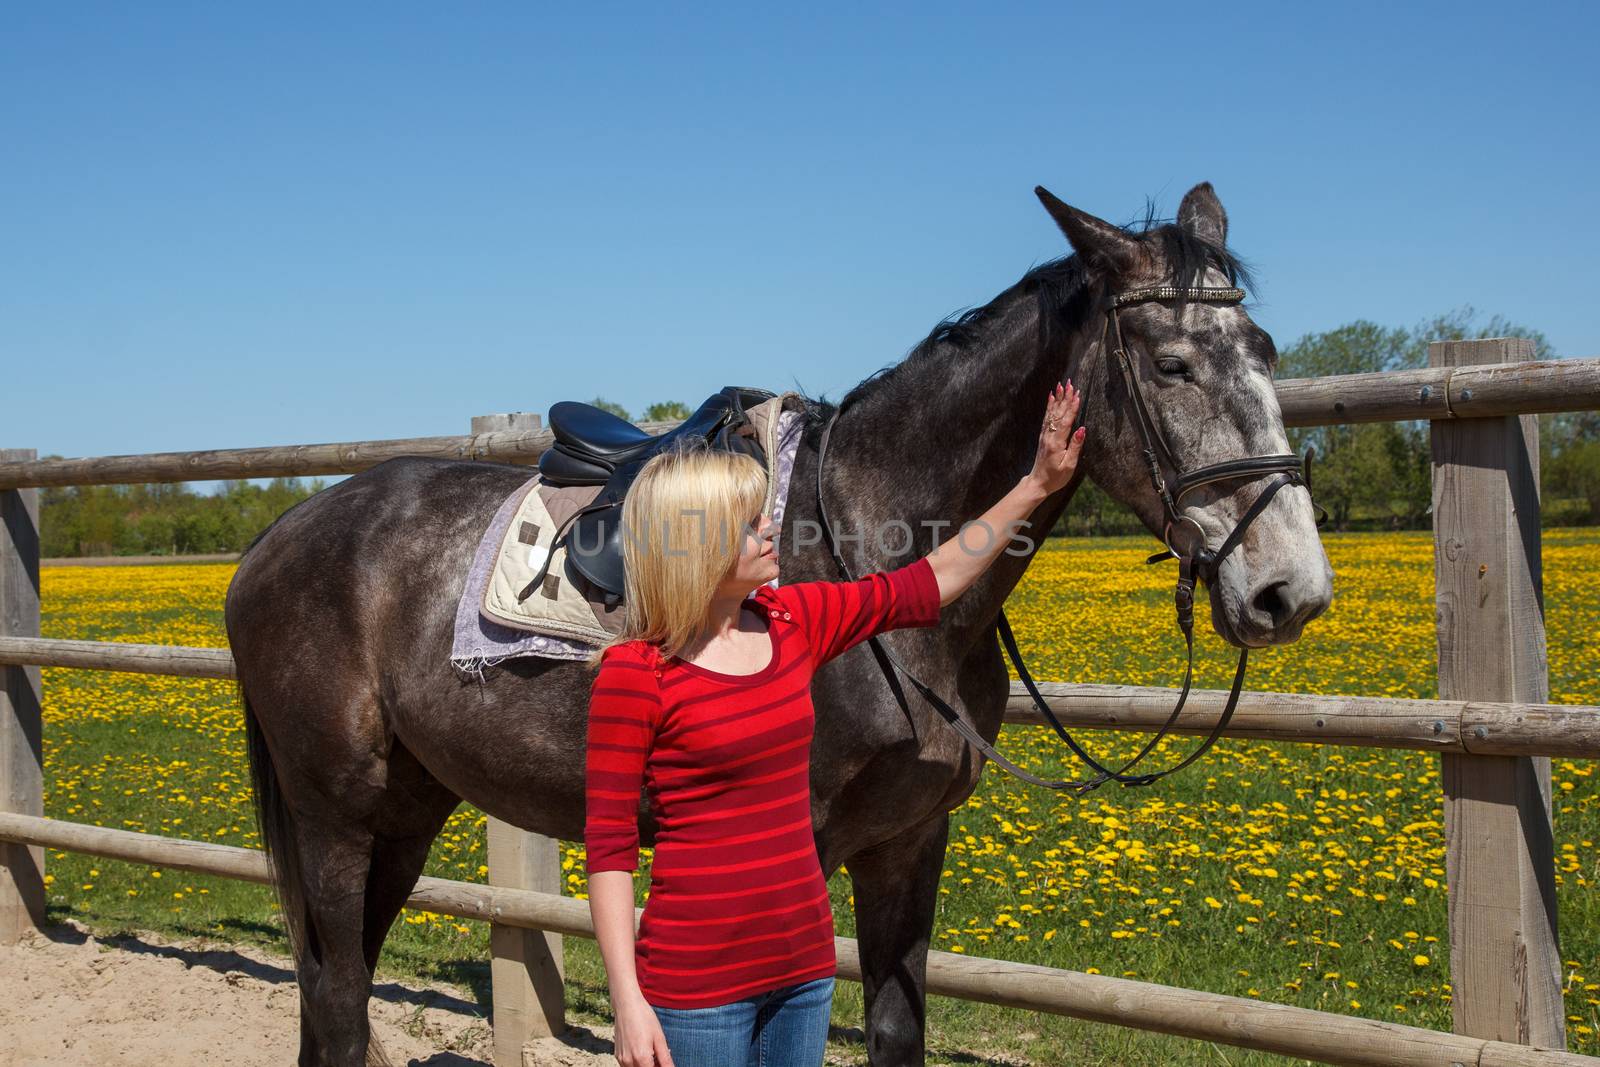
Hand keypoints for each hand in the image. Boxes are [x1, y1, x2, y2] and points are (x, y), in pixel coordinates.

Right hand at [613, 993, 674, 1066]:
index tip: (663, 1061)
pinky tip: (643, 1050)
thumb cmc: (645, 1018)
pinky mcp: (617, 1055)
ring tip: (652, 1052)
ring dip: (645, 1066)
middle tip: (659, 1056)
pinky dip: (637, 1063)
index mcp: (642, 1058)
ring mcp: (621, 1059)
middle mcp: (629, 1062)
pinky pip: (628, 1066)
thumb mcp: (659, 1038)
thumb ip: (665, 1059)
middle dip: (653, 1066)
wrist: (626, 1005)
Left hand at [1027, 380, 1084, 495]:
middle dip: (1065, 398)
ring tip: (1061, 385)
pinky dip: (1049, 406)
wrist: (1038, 482)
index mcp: (1056, 443)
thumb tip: (1082, 429)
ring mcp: (1045, 435)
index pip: (1066, 421)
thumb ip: (1075, 446)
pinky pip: (1046, 418)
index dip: (1072, 408)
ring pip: (1052, 413)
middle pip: (1058, 413)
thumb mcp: (1069, 465)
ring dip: (1057, 399)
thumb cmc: (1056, 477)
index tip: (1078, 394)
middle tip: (1070, 383)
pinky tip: (1051, 398)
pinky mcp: (1043, 436)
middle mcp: (1049, 436)